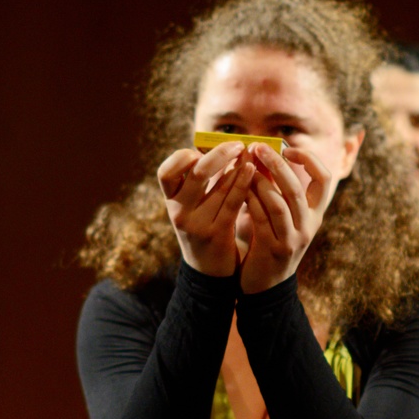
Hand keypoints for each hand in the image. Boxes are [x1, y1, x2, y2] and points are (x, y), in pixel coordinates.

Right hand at [159, 142, 256, 277]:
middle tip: (237, 144)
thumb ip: (199, 182)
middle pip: (195, 174)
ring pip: (218, 187)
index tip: (201, 150)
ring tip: (250, 153)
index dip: (182, 157)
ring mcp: (196, 225)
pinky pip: (231, 203)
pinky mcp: (216, 234)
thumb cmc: (204, 228)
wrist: (208, 273)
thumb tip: (220, 146)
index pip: (165, 172)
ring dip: (237, 166)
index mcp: (170, 202)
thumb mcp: (192, 207)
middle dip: (219, 155)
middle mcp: (179, 212)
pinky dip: (242, 183)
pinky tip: (252, 171)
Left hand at [239, 143, 335, 294]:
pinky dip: (251, 201)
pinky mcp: (274, 249)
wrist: (265, 286)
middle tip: (257, 147)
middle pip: (298, 188)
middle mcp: (309, 226)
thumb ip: (279, 191)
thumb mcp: (283, 218)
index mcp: (315, 214)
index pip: (324, 179)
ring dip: (261, 182)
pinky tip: (239, 189)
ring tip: (245, 166)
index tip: (287, 149)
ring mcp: (293, 239)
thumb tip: (264, 154)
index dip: (308, 160)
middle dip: (277, 164)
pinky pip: (262, 219)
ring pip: (280, 203)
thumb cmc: (270, 242)